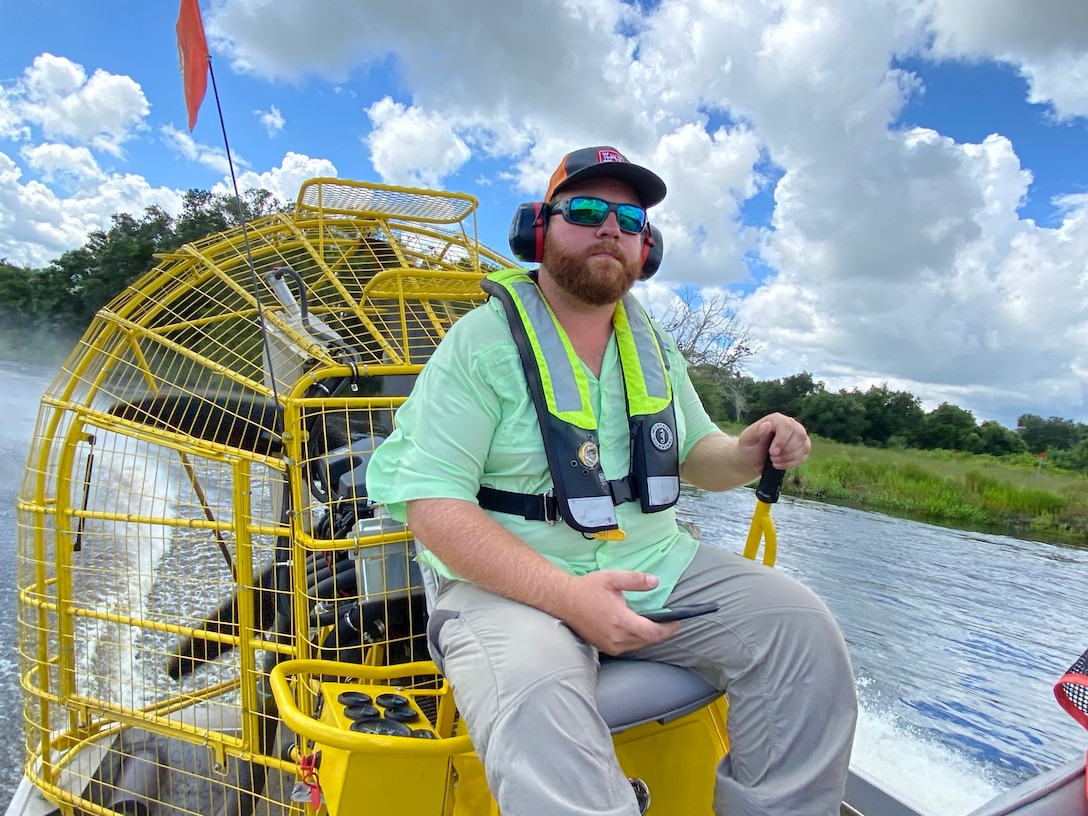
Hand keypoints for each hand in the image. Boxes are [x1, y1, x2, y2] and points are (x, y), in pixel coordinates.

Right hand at [559, 570, 678, 654]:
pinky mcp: (605, 648)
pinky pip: (628, 647)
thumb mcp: (612, 578)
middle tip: (670, 622)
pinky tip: (638, 629)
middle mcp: (617, 637)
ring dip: (649, 637)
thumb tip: (655, 581)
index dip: (668, 629)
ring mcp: (611, 645)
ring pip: (639, 645)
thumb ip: (636, 580)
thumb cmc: (588, 588)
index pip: (652, 633)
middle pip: (648, 641)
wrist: (564, 601)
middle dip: (661, 632)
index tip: (676, 622)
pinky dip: (637, 639)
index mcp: (621, 621)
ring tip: (656, 625)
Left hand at [736, 413, 810, 472]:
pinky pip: (804, 456)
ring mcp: (798, 436)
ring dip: (789, 458)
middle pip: (800, 435)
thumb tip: (767, 425)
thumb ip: (755, 432)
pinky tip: (780, 464)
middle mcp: (790, 425)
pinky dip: (792, 463)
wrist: (752, 460)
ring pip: (804, 446)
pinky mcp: (802, 448)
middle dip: (786, 450)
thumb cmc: (748, 448)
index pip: (787, 426)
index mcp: (776, 419)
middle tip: (771, 457)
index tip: (772, 452)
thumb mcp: (746, 440)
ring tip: (774, 461)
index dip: (782, 440)